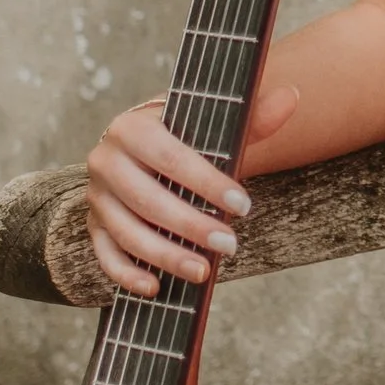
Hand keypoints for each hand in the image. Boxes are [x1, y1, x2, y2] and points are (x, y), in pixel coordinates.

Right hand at [82, 83, 298, 297]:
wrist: (148, 150)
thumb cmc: (189, 141)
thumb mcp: (215, 128)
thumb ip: (252, 118)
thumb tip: (290, 98)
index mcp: (133, 127)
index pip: (171, 157)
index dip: (208, 183)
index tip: (244, 206)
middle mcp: (106, 159)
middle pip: (148, 200)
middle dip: (191, 226)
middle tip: (230, 245)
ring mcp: (97, 196)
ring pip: (128, 232)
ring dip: (166, 256)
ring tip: (204, 271)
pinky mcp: (94, 225)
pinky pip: (105, 255)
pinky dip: (127, 274)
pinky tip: (156, 286)